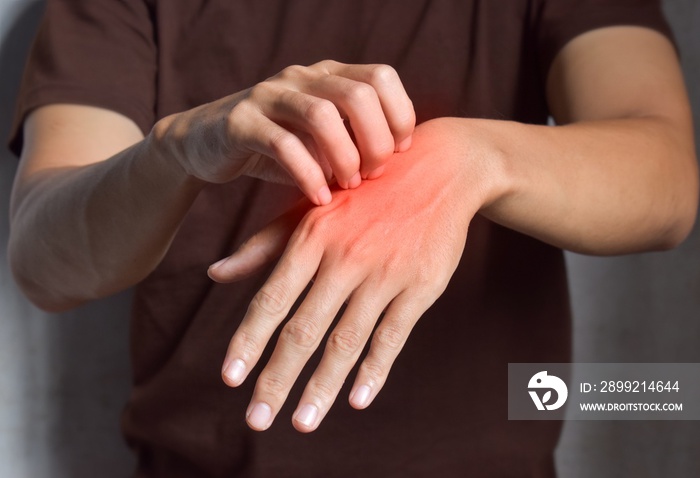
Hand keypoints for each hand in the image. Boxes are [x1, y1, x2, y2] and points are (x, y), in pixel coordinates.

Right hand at [151, 60, 414, 205]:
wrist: (207, 145)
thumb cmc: (278, 148)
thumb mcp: (322, 140)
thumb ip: (356, 141)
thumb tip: (403, 163)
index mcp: (328, 75)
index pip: (381, 77)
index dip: (399, 115)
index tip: (398, 154)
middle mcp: (302, 77)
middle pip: (358, 94)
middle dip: (375, 141)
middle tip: (372, 175)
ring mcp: (269, 95)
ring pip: (321, 115)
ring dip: (344, 157)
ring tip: (348, 187)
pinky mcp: (241, 122)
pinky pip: (284, 145)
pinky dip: (309, 175)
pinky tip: (319, 198)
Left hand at [209, 118, 492, 431]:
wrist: (439, 167)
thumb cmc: (364, 191)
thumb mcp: (313, 207)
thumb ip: (264, 245)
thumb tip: (214, 274)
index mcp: (312, 237)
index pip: (271, 299)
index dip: (248, 341)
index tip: (229, 378)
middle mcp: (344, 258)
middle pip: (304, 329)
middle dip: (277, 379)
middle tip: (256, 421)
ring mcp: (384, 273)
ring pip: (346, 340)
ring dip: (322, 387)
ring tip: (302, 423)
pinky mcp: (420, 286)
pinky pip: (393, 336)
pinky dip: (375, 370)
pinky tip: (357, 400)